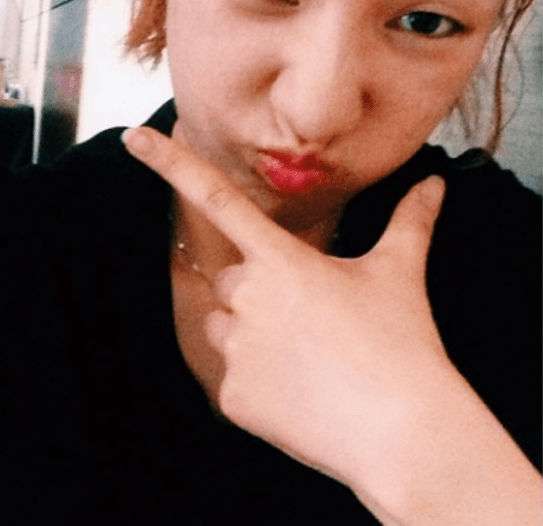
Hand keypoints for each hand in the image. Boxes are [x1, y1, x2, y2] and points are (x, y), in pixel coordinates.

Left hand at [122, 126, 449, 490]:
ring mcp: (236, 349)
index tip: (134, 138)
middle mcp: (247, 297)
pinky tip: (301, 394)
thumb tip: (434, 185)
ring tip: (307, 357)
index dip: (172, 164)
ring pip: (224, 327)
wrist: (402, 430)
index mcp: (281, 259)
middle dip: (263, 293)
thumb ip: (410, 220)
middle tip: (314, 322)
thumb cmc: (401, 343)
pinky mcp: (233, 397)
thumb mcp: (399, 272)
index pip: (217, 198)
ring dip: (251, 334)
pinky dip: (260, 383)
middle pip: (233, 280)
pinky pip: (234, 377)